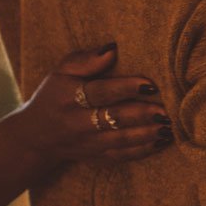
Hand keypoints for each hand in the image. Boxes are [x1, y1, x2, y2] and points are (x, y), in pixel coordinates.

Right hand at [15, 45, 170, 167]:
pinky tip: (164, 141)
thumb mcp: (61, 72)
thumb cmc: (54, 96)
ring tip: (170, 125)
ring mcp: (88, 144)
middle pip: (113, 119)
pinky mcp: (96, 158)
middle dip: (142, 115)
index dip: (125, 88)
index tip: (150, 84)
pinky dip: (144, 150)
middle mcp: (78, 124)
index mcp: (69, 98)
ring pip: (121, 141)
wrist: (35, 138)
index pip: (100, 92)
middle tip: (166, 110)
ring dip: (148, 134)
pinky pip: (122, 157)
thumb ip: (86, 60)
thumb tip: (114, 48)